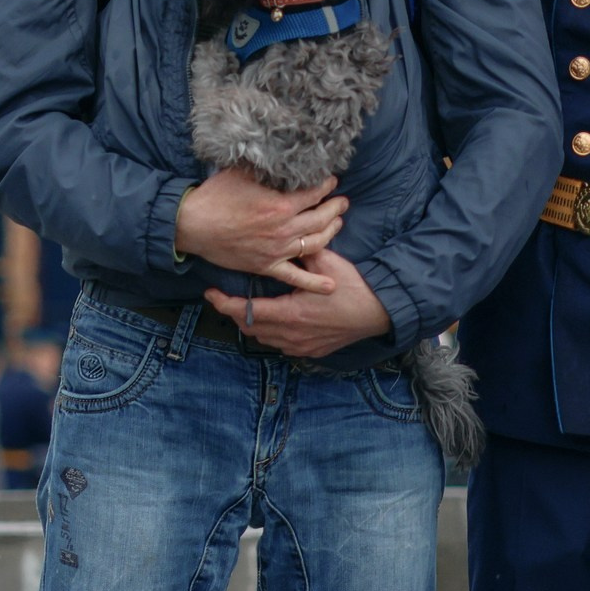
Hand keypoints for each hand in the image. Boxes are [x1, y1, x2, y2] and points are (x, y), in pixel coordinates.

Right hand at [175, 170, 347, 290]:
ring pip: (315, 243)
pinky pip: (294, 277)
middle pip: (321, 218)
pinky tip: (330, 286)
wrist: (192, 224)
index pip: (315, 193)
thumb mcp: (242, 172)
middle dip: (336, 207)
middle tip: (342, 201)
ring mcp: (277, 250)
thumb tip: (283, 156)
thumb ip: (267, 167)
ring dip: (331, 232)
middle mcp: (283, 229)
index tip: (332, 181)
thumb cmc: (215, 196)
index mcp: (280, 205)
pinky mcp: (267, 266)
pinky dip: (313, 282)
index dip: (327, 185)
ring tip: (338, 223)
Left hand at [206, 248, 394, 358]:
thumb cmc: (353, 287)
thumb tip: (283, 238)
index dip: (224, 303)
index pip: (246, 311)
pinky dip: (271, 334)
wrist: (378, 313)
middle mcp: (291, 335)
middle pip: (250, 328)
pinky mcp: (311, 351)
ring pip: (264, 339)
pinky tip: (276, 322)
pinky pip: (281, 345)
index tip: (211, 294)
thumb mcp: (326, 263)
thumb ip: (301, 253)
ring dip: (253, 324)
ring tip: (249, 308)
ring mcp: (300, 346)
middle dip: (235, 313)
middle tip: (226, 298)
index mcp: (290, 313)